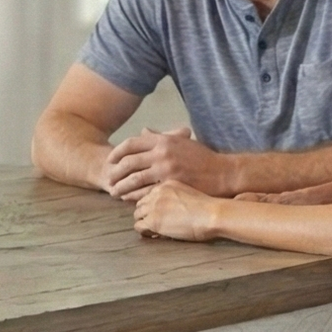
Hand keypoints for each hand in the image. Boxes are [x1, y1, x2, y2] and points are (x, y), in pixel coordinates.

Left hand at [101, 126, 229, 199]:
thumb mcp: (181, 141)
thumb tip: (143, 131)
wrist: (222, 172)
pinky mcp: (170, 183)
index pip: (132, 143)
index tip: (110, 160)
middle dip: (115, 171)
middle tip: (108, 179)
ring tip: (114, 192)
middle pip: (129, 161)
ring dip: (122, 186)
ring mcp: (166, 168)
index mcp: (163, 140)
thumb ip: (160, 137)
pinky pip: (146, 190)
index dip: (117, 152)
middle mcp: (162, 152)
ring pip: (135, 178)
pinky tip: (129, 199)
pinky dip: (135, 195)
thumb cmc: (203, 158)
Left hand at [132, 181, 222, 241]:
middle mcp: (157, 192)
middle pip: (141, 202)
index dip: (152, 204)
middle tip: (152, 222)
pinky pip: (139, 226)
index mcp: (166, 184)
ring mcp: (154, 206)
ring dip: (144, 222)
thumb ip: (177, 195)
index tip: (157, 212)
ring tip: (153, 230)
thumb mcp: (189, 192)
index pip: (150, 193)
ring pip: (137, 214)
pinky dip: (144, 232)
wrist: (213, 213)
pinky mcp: (153, 220)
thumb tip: (172, 209)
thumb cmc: (209, 206)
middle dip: (145, 212)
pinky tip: (154, 235)